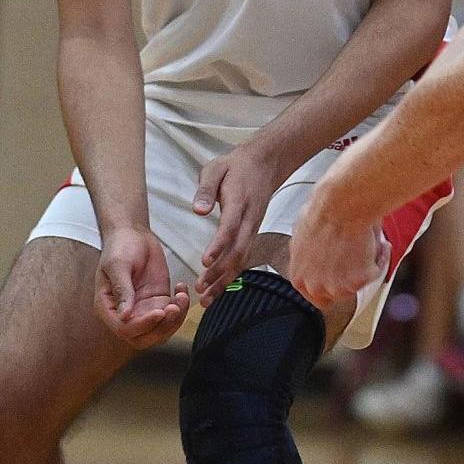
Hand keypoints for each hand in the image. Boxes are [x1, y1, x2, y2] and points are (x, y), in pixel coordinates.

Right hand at [96, 227, 190, 347]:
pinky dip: (181, 307)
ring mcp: (143, 310)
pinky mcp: (158, 302)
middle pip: (143, 338)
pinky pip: (172, 315)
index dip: (143, 325)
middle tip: (174, 308)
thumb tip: (124, 316)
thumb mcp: (118, 265)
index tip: (160, 311)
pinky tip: (181, 288)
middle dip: (162, 328)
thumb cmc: (120, 247)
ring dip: (175, 319)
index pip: (124, 329)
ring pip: (160, 330)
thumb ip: (122, 290)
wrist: (133, 234)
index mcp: (108, 308)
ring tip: (182, 296)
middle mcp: (125, 315)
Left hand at [192, 145, 284, 305]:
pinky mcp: (252, 234)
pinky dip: (231, 276)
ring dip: (224, 280)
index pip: (230, 227)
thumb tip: (198, 210)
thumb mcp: (216, 168)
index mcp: (239, 202)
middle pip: (237, 250)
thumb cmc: (236, 166)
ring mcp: (253, 228)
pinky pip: (243, 258)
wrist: (266, 164)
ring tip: (206, 298)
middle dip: (219, 272)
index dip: (218, 246)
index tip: (205, 261)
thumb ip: (206, 188)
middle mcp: (249, 220)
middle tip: (201, 288)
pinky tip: (218, 289)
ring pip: (241, 259)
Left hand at [288, 190, 387, 309]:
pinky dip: (380, 258)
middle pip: (337, 294)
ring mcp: (338, 287)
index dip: (328, 282)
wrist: (342, 203)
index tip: (338, 275)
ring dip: (364, 267)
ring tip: (366, 244)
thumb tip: (315, 252)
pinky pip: (376, 273)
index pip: (314, 296)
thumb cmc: (323, 210)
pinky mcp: (359, 282)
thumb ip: (308, 254)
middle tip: (355, 258)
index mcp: (299, 277)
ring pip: (358, 285)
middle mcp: (316, 286)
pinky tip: (376, 242)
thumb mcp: (303, 234)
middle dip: (347, 277)